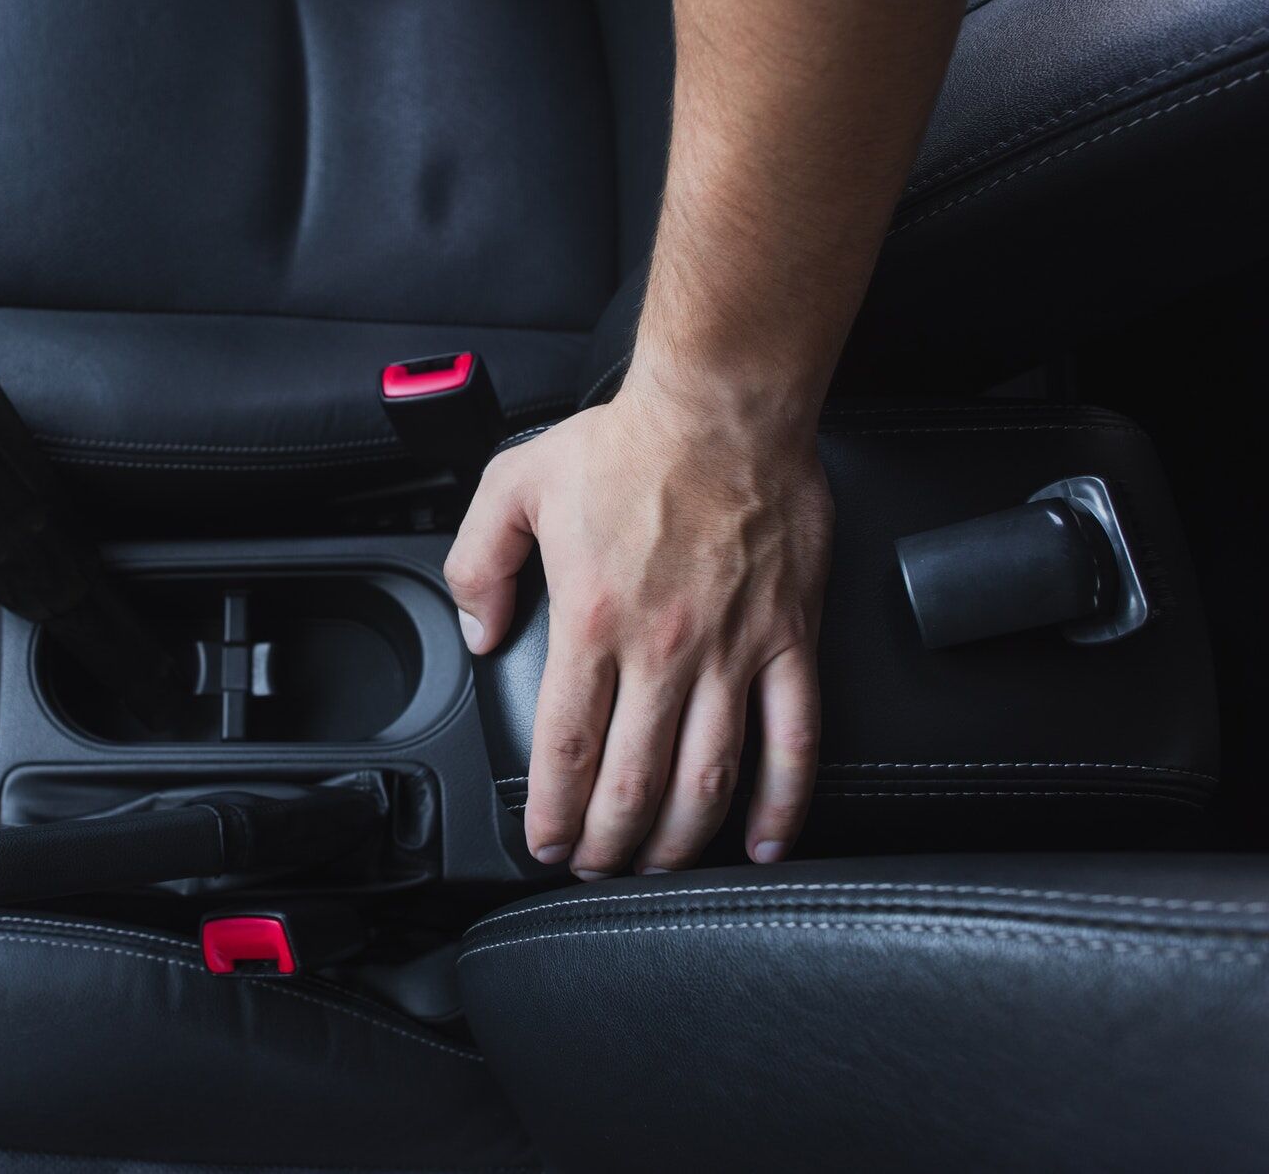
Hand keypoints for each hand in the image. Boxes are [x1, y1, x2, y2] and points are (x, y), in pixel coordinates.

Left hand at [444, 368, 831, 876]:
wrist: (723, 404)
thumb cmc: (627, 442)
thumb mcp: (512, 487)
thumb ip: (478, 564)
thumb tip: (479, 632)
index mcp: (592, 622)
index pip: (565, 746)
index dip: (553, 811)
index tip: (545, 842)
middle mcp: (664, 650)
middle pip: (633, 780)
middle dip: (608, 842)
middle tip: (596, 868)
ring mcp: (733, 651)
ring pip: (709, 776)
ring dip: (681, 838)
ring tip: (658, 868)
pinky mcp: (791, 638)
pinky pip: (795, 737)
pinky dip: (782, 800)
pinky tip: (764, 841)